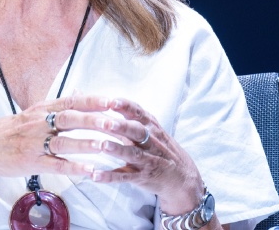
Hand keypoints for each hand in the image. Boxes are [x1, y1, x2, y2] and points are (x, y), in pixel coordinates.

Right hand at [0, 95, 121, 196]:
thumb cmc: (10, 132)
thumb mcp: (34, 112)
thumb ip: (58, 105)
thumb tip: (80, 93)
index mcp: (42, 109)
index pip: (72, 101)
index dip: (94, 101)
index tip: (113, 100)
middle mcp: (40, 123)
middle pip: (70, 119)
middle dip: (94, 120)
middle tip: (115, 123)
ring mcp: (35, 143)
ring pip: (63, 142)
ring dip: (86, 144)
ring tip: (106, 146)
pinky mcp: (31, 162)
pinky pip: (54, 165)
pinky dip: (72, 167)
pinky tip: (88, 170)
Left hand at [87, 98, 205, 214]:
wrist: (183, 178)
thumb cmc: (160, 149)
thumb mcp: (152, 130)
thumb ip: (132, 117)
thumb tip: (106, 102)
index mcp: (151, 127)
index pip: (139, 113)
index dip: (126, 106)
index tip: (112, 101)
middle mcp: (151, 142)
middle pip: (137, 132)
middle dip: (122, 126)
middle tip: (107, 122)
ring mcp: (147, 160)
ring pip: (132, 154)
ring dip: (117, 149)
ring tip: (103, 145)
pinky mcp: (141, 177)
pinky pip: (125, 177)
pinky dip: (110, 177)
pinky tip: (95, 175)